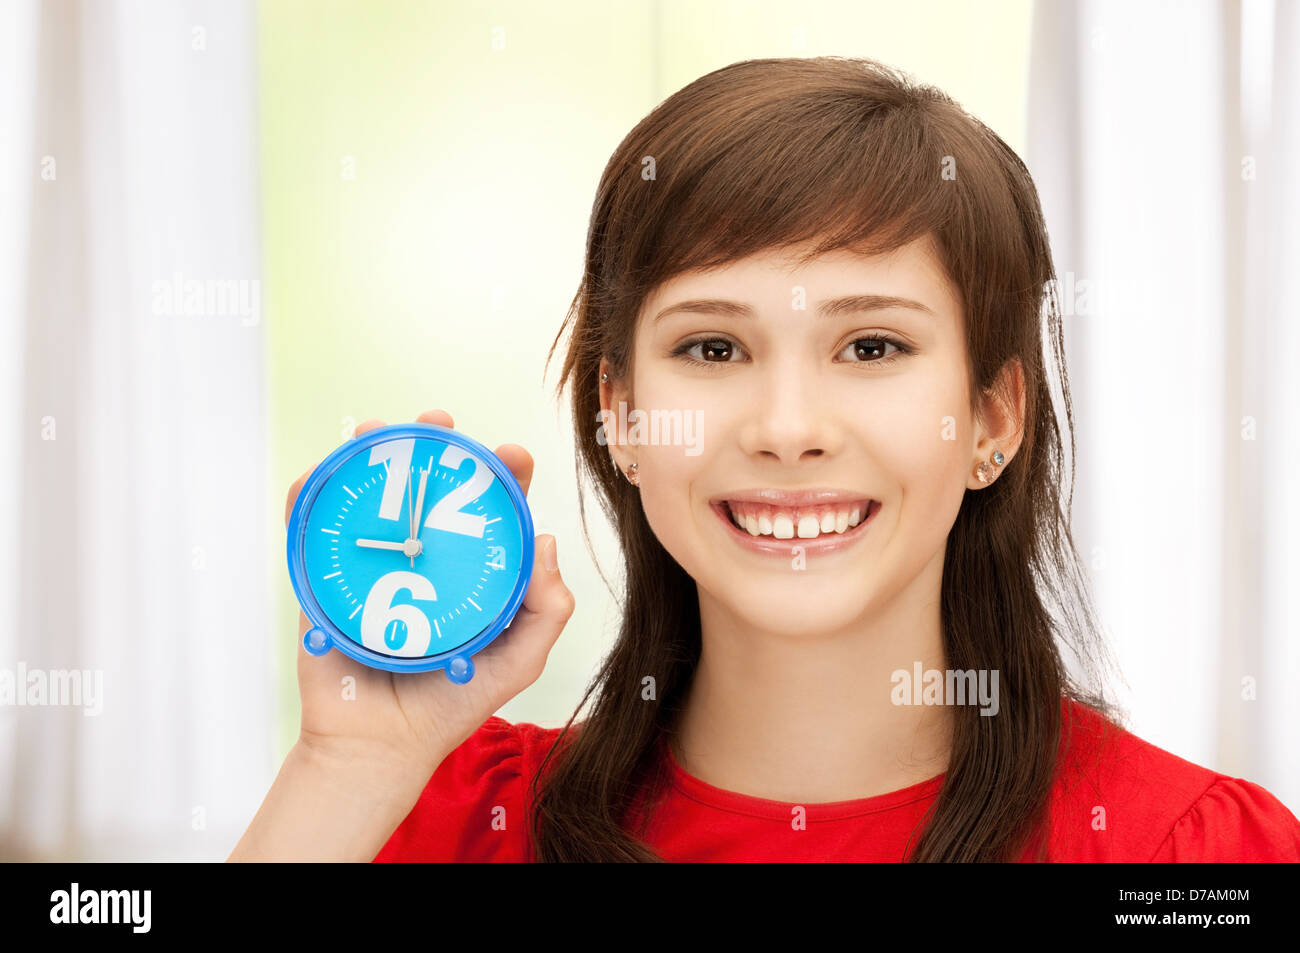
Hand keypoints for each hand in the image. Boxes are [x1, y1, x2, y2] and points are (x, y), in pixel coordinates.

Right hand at [284, 409, 574, 779]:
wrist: (379, 745)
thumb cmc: (451, 704)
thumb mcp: (518, 660)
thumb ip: (546, 609)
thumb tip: (546, 539)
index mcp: (472, 567)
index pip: (491, 509)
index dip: (503, 475)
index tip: (510, 455)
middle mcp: (424, 554)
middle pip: (429, 486)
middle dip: (435, 445)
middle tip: (438, 425)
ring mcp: (374, 562)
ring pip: (372, 494)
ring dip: (370, 453)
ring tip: (374, 431)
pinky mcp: (327, 578)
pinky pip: (313, 530)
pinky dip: (310, 496)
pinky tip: (319, 476)